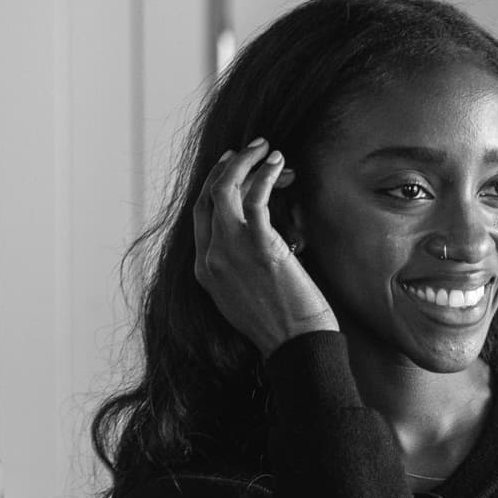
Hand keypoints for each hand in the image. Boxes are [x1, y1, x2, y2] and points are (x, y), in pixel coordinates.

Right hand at [192, 139, 340, 356]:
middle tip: (250, 150)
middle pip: (207, 197)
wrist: (297, 347)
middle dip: (227, 167)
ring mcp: (230, 251)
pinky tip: (277, 163)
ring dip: (245, 162)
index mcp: (205, 272)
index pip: (200, 216)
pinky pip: (255, 196)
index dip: (213, 186)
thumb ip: (239, 269)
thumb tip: (256, 241)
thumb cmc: (284, 326)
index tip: (230, 168)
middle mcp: (211, 258)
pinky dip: (265, 173)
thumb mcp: (246, 297)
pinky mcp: (258, 244)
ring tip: (266, 149)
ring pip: (225, 188)